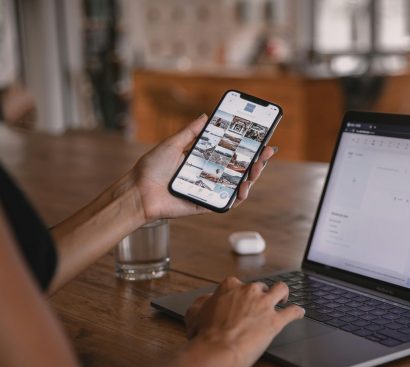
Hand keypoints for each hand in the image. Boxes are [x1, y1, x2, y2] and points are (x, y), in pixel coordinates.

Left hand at [131, 115, 275, 221]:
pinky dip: (238, 197)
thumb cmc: (151, 168)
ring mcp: (209, 190)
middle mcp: (209, 175)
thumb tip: (206, 116)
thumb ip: (190, 132)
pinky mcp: (206, 204)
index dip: (247, 148)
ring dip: (251, 177)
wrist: (138, 192)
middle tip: (266, 152)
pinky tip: (244, 188)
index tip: (262, 139)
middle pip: (239, 169)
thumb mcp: (172, 144)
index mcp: (203, 160)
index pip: (231, 153)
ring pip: (237, 185)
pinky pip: (227, 202)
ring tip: (257, 169)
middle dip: (256, 161)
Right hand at [185, 277, 304, 366]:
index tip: (239, 301)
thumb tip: (207, 300)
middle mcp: (249, 291)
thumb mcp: (194, 314)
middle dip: (260, 295)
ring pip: (281, 290)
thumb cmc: (203, 336)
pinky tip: (300, 313)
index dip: (239, 294)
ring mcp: (264, 304)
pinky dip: (297, 312)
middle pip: (260, 287)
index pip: (238, 284)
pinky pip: (292, 312)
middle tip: (258, 306)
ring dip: (283, 294)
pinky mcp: (275, 321)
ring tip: (283, 299)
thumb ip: (202, 303)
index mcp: (230, 287)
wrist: (215, 351)